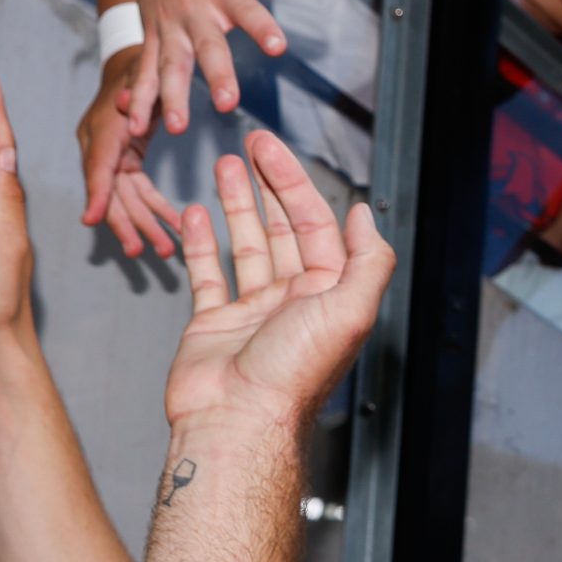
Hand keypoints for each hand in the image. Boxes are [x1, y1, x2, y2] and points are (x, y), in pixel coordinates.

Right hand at [78, 46, 180, 257]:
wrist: (135, 60)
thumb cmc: (141, 69)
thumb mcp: (143, 78)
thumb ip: (138, 94)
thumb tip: (127, 108)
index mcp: (102, 128)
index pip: (97, 165)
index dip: (96, 193)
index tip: (92, 220)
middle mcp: (99, 144)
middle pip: (110, 190)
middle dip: (127, 222)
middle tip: (144, 251)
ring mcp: (110, 154)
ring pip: (125, 196)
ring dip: (145, 223)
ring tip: (166, 250)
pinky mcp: (124, 159)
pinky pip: (138, 190)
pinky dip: (155, 208)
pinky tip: (173, 227)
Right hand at [124, 0, 315, 137]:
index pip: (246, 9)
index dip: (261, 26)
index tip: (277, 46)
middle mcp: (194, 10)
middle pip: (207, 46)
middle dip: (216, 74)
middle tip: (227, 103)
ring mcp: (170, 27)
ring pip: (170, 65)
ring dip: (171, 96)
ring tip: (178, 126)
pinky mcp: (153, 39)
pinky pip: (145, 72)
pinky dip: (141, 99)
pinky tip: (139, 127)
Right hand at [164, 131, 394, 431]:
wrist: (237, 420)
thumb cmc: (292, 372)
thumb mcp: (349, 309)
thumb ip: (366, 261)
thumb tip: (366, 215)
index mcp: (328, 296)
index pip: (316, 225)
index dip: (295, 184)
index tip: (271, 148)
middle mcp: (294, 302)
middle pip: (283, 229)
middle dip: (269, 184)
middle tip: (250, 142)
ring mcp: (253, 312)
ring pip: (247, 246)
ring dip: (237, 204)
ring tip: (223, 164)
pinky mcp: (214, 325)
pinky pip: (208, 276)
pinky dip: (201, 243)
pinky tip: (195, 213)